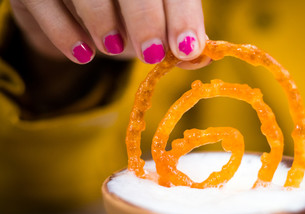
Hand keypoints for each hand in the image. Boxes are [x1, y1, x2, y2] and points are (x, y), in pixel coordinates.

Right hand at [10, 0, 208, 67]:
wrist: (72, 13)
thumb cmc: (121, 16)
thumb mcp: (155, 24)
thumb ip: (179, 36)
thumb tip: (200, 58)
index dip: (181, 13)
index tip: (186, 47)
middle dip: (144, 18)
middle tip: (152, 53)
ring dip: (103, 23)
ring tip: (114, 48)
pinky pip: (44, 4)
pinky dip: (66, 35)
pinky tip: (85, 54)